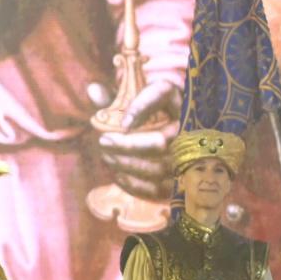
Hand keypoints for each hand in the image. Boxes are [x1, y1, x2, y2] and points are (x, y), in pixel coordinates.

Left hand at [95, 81, 181, 200]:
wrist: (169, 136)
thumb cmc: (145, 117)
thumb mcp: (131, 103)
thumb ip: (112, 98)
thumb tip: (93, 90)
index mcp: (174, 98)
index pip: (161, 93)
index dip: (140, 108)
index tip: (122, 123)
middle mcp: (187, 126)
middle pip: (160, 141)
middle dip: (127, 145)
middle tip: (103, 141)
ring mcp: (187, 156)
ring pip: (159, 168)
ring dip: (127, 164)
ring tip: (107, 157)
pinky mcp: (179, 180)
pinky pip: (158, 189)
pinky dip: (135, 184)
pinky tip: (118, 175)